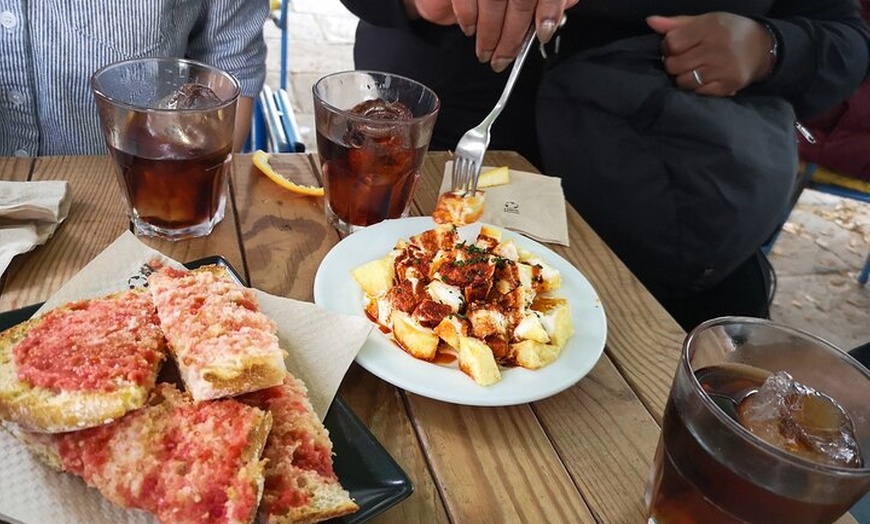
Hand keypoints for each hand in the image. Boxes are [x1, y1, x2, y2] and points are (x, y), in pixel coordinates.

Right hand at [404, 0, 578, 71]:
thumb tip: (561, 10)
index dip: (549, 11)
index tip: (543, 34)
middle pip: (520, 1)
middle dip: (511, 38)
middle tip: (502, 60)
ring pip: (491, 3)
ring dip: (488, 35)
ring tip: (485, 53)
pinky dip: (467, 18)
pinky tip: (470, 29)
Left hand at [647, 13, 774, 95]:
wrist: (762, 48)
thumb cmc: (728, 31)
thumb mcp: (705, 21)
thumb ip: (676, 24)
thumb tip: (650, 21)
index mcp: (710, 28)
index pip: (672, 43)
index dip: (668, 47)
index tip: (676, 47)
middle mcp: (717, 48)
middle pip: (675, 65)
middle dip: (673, 64)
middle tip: (684, 60)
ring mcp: (723, 69)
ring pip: (684, 81)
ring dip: (683, 77)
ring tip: (693, 69)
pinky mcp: (728, 85)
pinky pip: (698, 92)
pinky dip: (696, 88)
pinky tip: (703, 79)